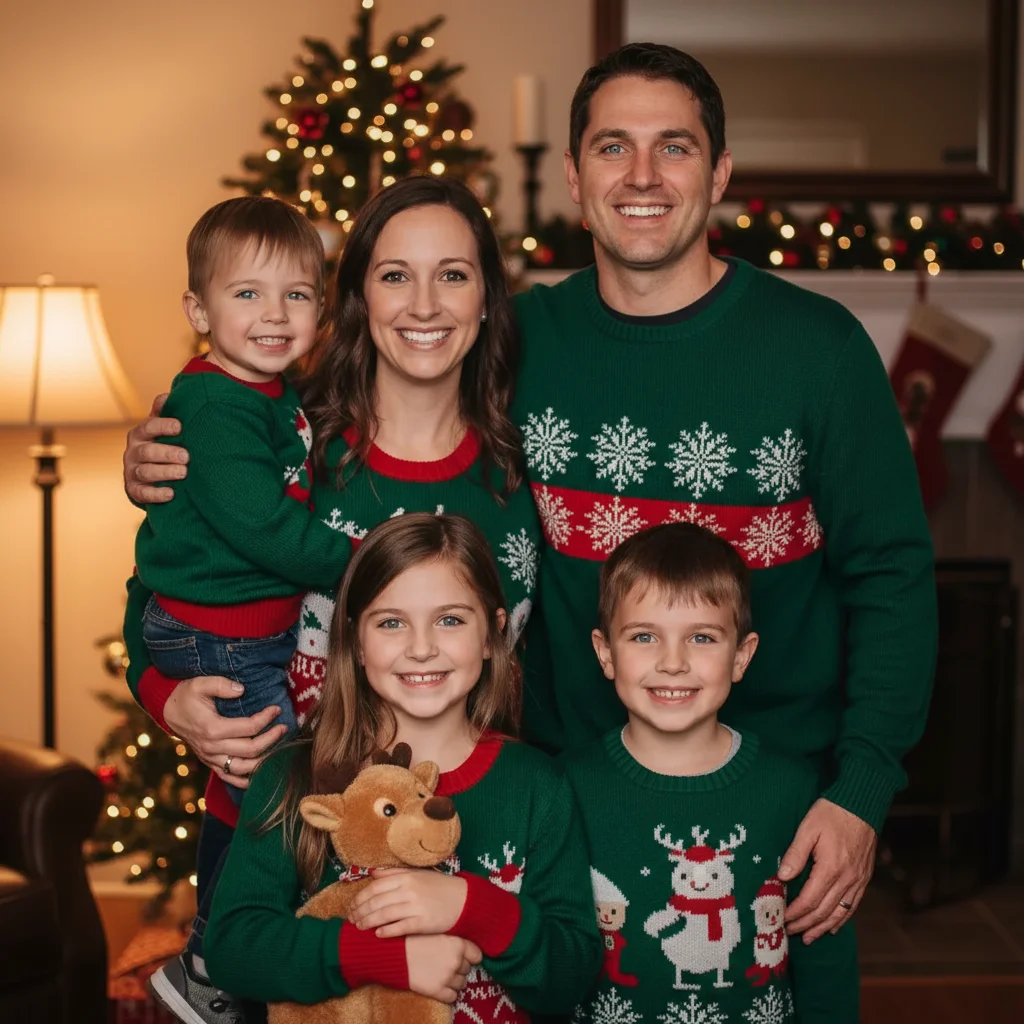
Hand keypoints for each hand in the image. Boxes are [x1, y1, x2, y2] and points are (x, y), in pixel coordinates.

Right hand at [124, 393, 187, 503]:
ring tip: (183, 473)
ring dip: (165, 472)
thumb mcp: (162, 428)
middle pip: (147, 451)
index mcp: (141, 433)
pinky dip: (156, 494)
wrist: (149, 475)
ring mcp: (132, 471)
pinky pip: (142, 493)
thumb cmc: (161, 445)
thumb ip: (165, 412)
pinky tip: (171, 493)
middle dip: (167, 453)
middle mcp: (133, 451)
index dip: (163, 426)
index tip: (180, 426)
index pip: (148, 426)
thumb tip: (170, 395)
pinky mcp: (134, 490)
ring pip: (145, 471)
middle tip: (187, 456)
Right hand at [163, 676, 287, 788]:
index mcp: (212, 728)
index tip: (277, 709)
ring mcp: (210, 758)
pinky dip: (246, 780)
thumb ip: (221, 685)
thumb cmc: (186, 696)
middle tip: (284, 727)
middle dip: (272, 739)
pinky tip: (261, 774)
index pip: (249, 728)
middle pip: (251, 750)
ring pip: (243, 768)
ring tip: (279, 748)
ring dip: (264, 760)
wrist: (168, 711)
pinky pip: (229, 778)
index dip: (266, 719)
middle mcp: (212, 747)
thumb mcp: (200, 683)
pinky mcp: (209, 763)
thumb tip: (242, 689)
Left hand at [349, 869, 467, 937]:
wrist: (463, 900)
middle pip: (377, 901)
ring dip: (369, 922)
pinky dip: (386, 931)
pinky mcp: (423, 922)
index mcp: (406, 877)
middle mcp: (409, 890)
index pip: (376, 887)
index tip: (351, 906)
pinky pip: (400, 927)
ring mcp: (416, 906)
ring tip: (359, 927)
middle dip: (360, 911)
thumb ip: (394, 873)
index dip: (360, 897)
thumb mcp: (418, 874)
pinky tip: (378, 935)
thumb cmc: (439, 887)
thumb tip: (373, 873)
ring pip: (385, 914)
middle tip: (351, 919)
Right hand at [405, 935, 480, 1002]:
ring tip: (440, 974)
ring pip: (461, 984)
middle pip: (467, 969)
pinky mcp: (437, 990)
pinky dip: (447, 993)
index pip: (477, 955)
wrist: (395, 953)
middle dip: (458, 968)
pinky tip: (439, 985)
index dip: (469, 956)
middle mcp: (456, 961)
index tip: (462, 956)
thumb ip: (454, 939)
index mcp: (458, 944)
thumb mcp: (438, 932)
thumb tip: (466, 946)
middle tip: (444, 963)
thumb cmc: (415, 939)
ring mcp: (447, 977)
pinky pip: (452, 997)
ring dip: (453, 981)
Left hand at [779, 798, 876, 942]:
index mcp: (831, 868)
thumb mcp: (808, 828)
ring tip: (809, 938)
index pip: (809, 900)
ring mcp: (858, 880)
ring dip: (822, 927)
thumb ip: (795, 854)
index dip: (795, 913)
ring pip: (839, 913)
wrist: (861, 804)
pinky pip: (853, 905)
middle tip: (789, 932)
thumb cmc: (831, 813)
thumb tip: (782, 877)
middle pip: (824, 911)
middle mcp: (847, 879)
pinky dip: (842, 919)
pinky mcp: (864, 877)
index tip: (781, 919)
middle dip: (805, 924)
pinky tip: (833, 926)